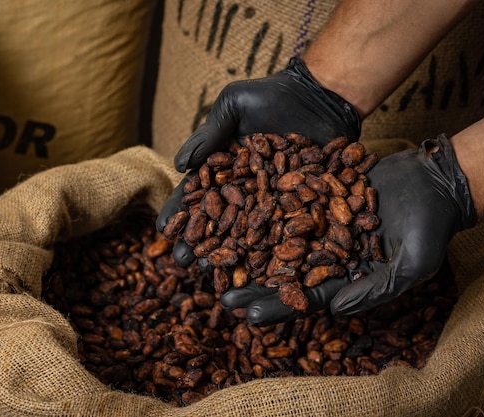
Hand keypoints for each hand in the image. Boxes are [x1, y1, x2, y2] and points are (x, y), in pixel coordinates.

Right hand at [157, 57, 361, 266]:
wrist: (320, 96)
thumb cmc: (271, 96)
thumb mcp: (232, 105)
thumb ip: (208, 135)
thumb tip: (179, 165)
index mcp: (222, 170)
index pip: (195, 194)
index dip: (179, 212)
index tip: (163, 230)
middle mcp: (244, 191)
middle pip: (218, 221)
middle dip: (200, 242)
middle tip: (184, 262)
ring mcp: (271, 202)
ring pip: (248, 233)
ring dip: (231, 254)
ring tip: (216, 274)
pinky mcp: (301, 206)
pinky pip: (285, 230)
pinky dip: (274, 250)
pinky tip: (263, 269)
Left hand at [221, 135, 476, 324]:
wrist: (432, 181)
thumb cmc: (430, 227)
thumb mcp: (411, 264)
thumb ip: (375, 289)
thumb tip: (335, 312)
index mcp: (343, 278)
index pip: (306, 298)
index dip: (278, 308)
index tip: (249, 315)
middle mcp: (324, 254)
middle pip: (282, 273)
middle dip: (252, 285)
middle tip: (220, 295)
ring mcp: (316, 223)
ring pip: (275, 239)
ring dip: (247, 249)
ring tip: (216, 258)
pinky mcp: (314, 193)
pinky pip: (282, 201)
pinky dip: (259, 207)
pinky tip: (232, 210)